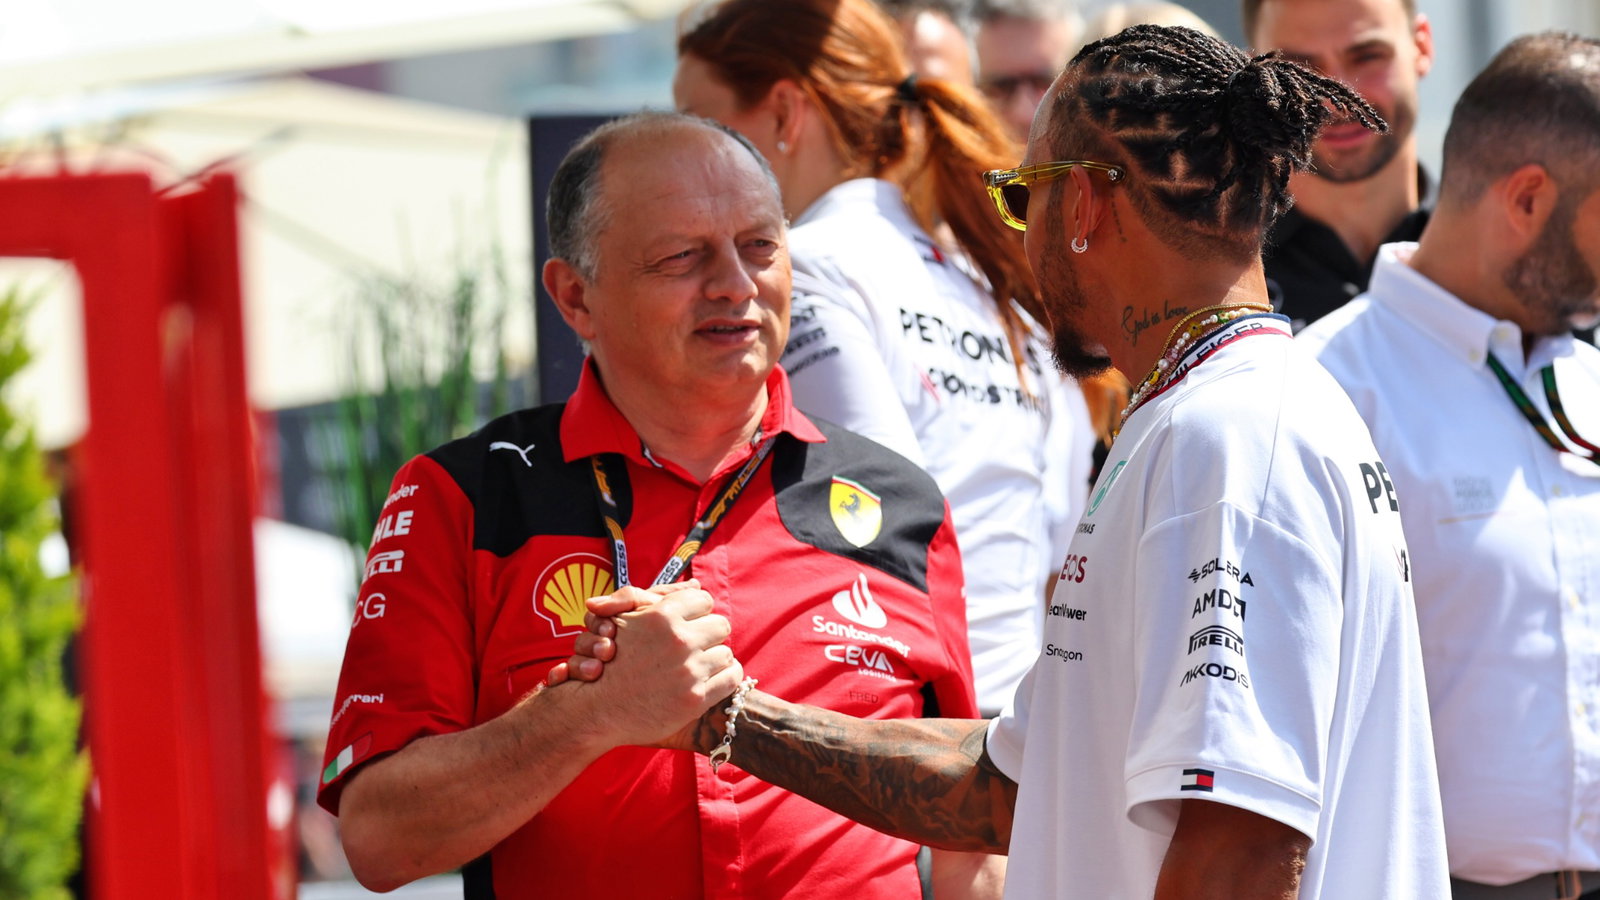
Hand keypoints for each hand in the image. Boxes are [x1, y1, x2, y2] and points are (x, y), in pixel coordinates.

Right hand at [560, 583, 741, 747]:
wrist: (597, 709)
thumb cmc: (610, 659)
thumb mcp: (624, 617)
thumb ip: (658, 596)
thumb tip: (695, 585)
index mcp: (662, 615)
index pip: (704, 600)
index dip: (696, 611)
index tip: (689, 623)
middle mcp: (678, 641)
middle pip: (720, 625)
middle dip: (708, 634)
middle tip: (695, 646)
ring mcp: (689, 671)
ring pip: (726, 653)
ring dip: (714, 658)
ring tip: (697, 665)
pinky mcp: (695, 699)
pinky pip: (732, 677)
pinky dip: (723, 677)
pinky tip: (708, 680)